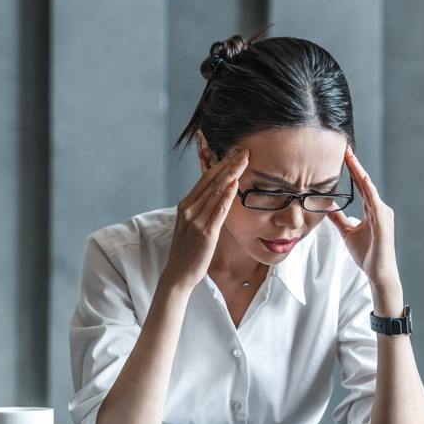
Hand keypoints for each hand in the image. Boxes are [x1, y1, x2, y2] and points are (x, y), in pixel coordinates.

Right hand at [162, 148, 248, 291]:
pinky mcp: (205, 234)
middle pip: (211, 181)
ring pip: (215, 192)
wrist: (178, 274)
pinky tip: (235, 184)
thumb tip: (219, 195)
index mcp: (185, 205)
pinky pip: (218, 211)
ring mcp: (196, 221)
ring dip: (231, 174)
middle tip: (244, 149)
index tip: (235, 152)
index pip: (205, 179)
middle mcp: (188, 210)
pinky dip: (227, 196)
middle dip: (229, 163)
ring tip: (244, 160)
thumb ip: (203, 209)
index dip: (221, 164)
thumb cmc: (188, 250)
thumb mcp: (192, 224)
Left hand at [327, 147, 402, 314]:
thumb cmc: (368, 254)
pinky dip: (368, 190)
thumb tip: (327, 207)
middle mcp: (379, 209)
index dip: (352, 170)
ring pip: (369, 189)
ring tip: (351, 158)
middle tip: (345, 148)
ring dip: (360, 173)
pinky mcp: (383, 223)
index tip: (343, 156)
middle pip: (365, 183)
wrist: (379, 274)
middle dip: (355, 166)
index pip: (360, 186)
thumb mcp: (348, 233)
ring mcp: (383, 215)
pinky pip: (374, 203)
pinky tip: (362, 179)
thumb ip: (339, 219)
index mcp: (372, 210)